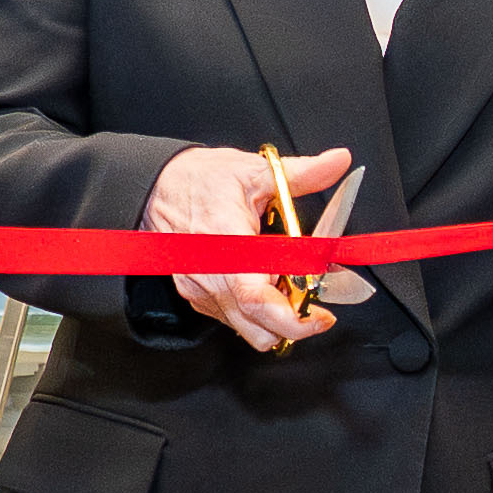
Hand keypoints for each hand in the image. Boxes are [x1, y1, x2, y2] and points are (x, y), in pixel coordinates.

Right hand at [145, 142, 349, 351]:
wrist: (155, 188)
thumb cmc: (199, 181)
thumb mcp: (255, 170)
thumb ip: (302, 172)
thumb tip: (337, 161)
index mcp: (229, 244)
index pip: (259, 299)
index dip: (296, 318)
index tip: (322, 314)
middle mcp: (213, 276)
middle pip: (261, 330)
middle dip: (294, 324)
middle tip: (312, 301)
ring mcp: (203, 291)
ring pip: (249, 331)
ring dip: (276, 318)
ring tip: (289, 288)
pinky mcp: (198, 297)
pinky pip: (234, 319)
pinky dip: (257, 311)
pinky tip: (265, 283)